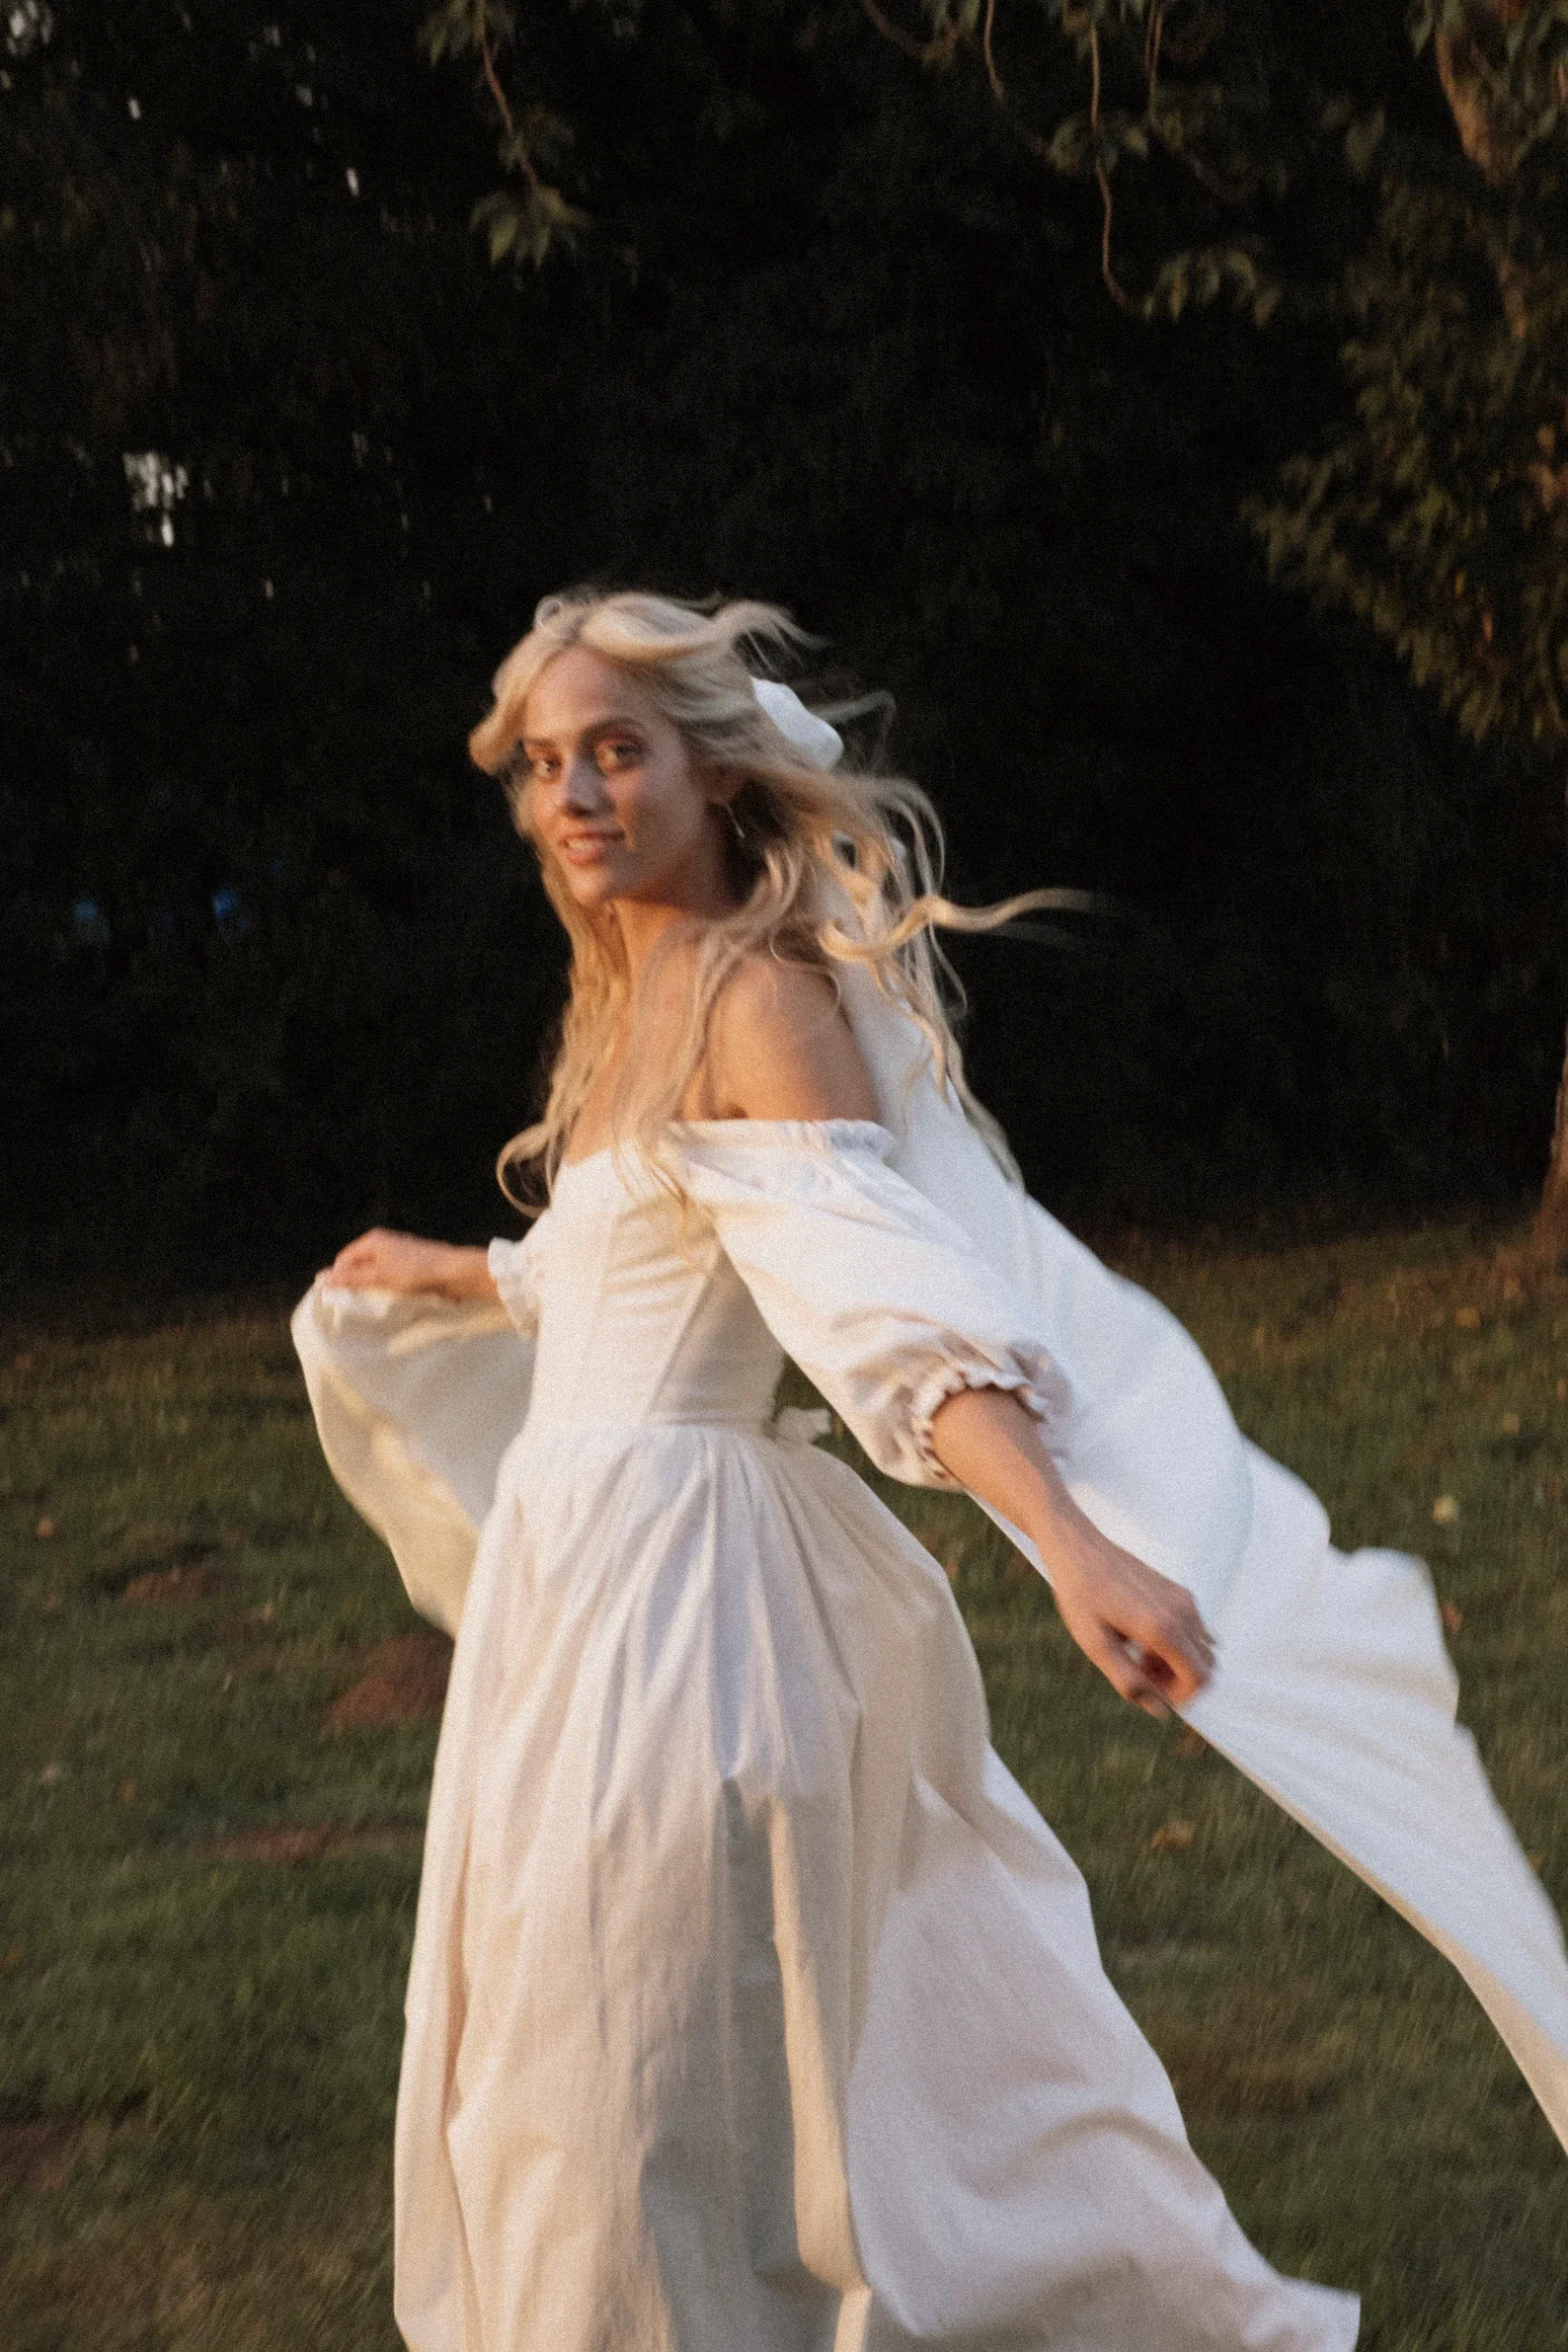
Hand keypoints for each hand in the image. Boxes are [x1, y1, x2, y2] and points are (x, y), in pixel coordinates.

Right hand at [317, 1228, 494, 1301]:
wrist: (455, 1273)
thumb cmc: (416, 1271)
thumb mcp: (378, 1276)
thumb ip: (350, 1279)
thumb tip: (320, 1280)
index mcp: (374, 1240)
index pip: (344, 1260)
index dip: (339, 1278)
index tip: (337, 1299)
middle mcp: (385, 1244)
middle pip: (360, 1266)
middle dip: (356, 1284)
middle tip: (354, 1305)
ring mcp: (399, 1256)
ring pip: (376, 1275)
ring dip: (373, 1290)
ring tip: (373, 1305)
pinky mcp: (412, 1268)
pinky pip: (391, 1280)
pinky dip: (387, 1290)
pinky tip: (390, 1302)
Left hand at [1047, 1522, 1216, 1717]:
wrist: (1079, 1549)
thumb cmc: (1081, 1596)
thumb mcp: (1095, 1646)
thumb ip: (1128, 1681)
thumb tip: (1160, 1710)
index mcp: (1163, 1628)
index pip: (1200, 1679)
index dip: (1182, 1697)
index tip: (1152, 1694)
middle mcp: (1182, 1611)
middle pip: (1206, 1666)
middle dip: (1180, 1681)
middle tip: (1142, 1673)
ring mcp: (1184, 1598)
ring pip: (1201, 1649)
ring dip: (1177, 1662)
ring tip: (1137, 1655)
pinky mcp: (1179, 1590)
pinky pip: (1193, 1629)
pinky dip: (1177, 1643)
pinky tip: (1142, 1637)